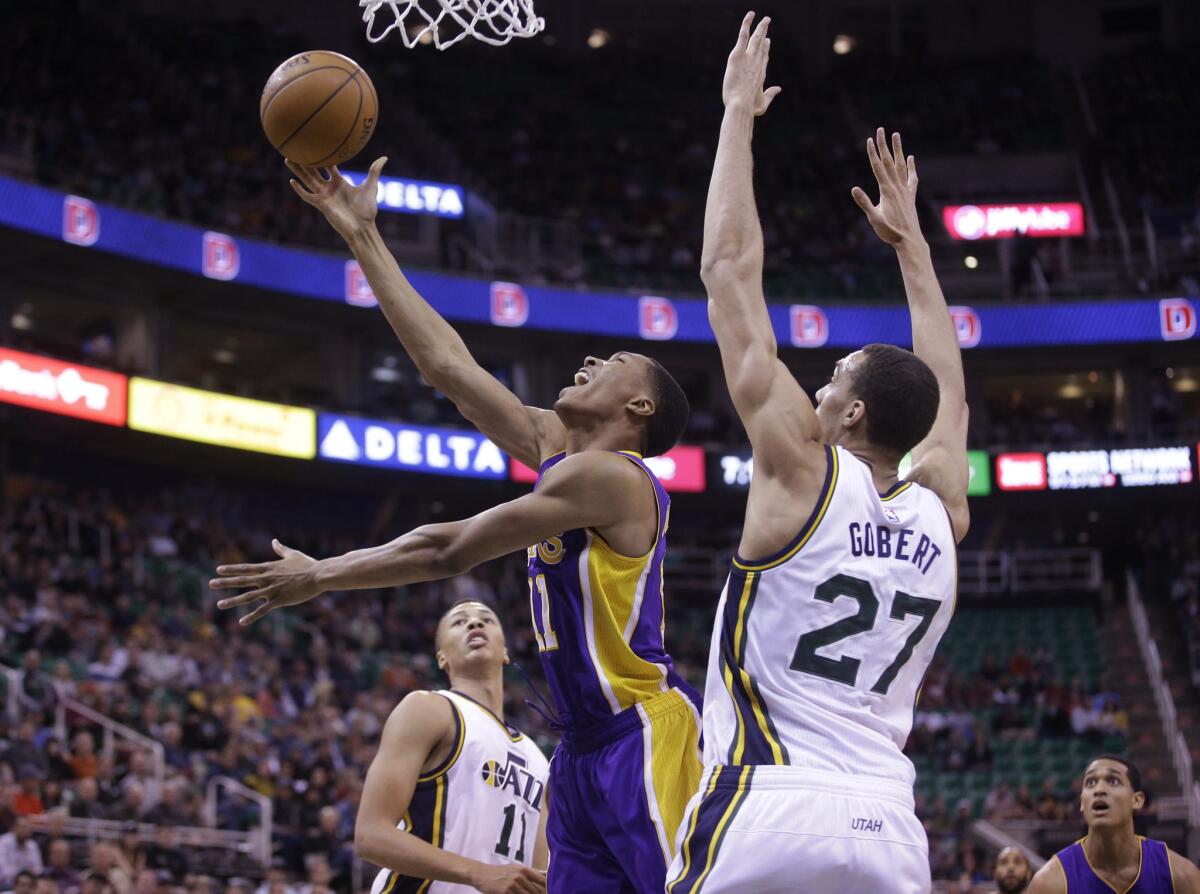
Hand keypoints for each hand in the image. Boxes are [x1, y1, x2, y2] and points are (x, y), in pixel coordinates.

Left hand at [210, 539, 322, 625]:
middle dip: (225, 582)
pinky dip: (252, 616)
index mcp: (269, 568)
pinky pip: (263, 610)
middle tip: (210, 583)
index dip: (232, 569)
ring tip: (219, 604)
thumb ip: (281, 549)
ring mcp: (272, 590)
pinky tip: (241, 622)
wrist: (319, 576)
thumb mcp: (293, 555)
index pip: (246, 568)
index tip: (218, 570)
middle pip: (243, 581)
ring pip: (249, 596)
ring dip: (233, 601)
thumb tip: (274, 541)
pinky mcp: (280, 600)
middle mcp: (267, 579)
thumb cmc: (308, 565)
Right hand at [287, 156, 386, 239]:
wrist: (363, 227)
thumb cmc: (367, 210)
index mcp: (339, 183)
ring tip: (288, 158)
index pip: (328, 166)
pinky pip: (308, 196)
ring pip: (307, 180)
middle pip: (314, 171)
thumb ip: (374, 171)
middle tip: (296, 148)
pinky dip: (300, 189)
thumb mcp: (371, 187)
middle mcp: (329, 188)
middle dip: (305, 161)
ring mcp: (324, 196)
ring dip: (298, 170)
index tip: (317, 143)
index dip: (323, 156)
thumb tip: (384, 157)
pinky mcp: (321, 205)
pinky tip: (292, 181)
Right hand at [469, 863, 546, 893]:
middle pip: (536, 892)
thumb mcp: (517, 869)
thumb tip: (547, 875)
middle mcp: (520, 876)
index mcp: (525, 870)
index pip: (543, 880)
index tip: (552, 891)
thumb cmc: (501, 872)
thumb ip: (532, 873)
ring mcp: (513, 885)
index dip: (548, 888)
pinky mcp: (506, 892)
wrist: (482, 874)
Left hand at [722, 12, 780, 115]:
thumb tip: (778, 89)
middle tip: (767, 24)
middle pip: (762, 45)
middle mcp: (757, 63)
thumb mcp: (762, 104)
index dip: (765, 49)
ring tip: (764, 19)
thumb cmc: (750, 108)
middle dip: (764, 33)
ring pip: (755, 39)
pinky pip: (743, 36)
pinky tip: (750, 15)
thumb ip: (770, 95)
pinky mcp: (738, 56)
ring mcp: (749, 58)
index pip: (764, 58)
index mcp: (761, 74)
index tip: (767, 41)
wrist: (741, 105)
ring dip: (760, 27)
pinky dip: (746, 24)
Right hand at [852, 128, 922, 246]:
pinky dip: (911, 167)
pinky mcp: (910, 196)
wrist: (909, 240)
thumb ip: (864, 203)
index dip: (873, 153)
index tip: (870, 139)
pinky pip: (911, 178)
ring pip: (901, 165)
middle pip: (889, 161)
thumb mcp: (874, 219)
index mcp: (886, 191)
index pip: (878, 167)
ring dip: (898, 150)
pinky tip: (911, 158)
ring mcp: (905, 190)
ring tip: (896, 135)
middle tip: (881, 129)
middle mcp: (897, 187)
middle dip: (884, 145)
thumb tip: (854, 189)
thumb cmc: (890, 232)